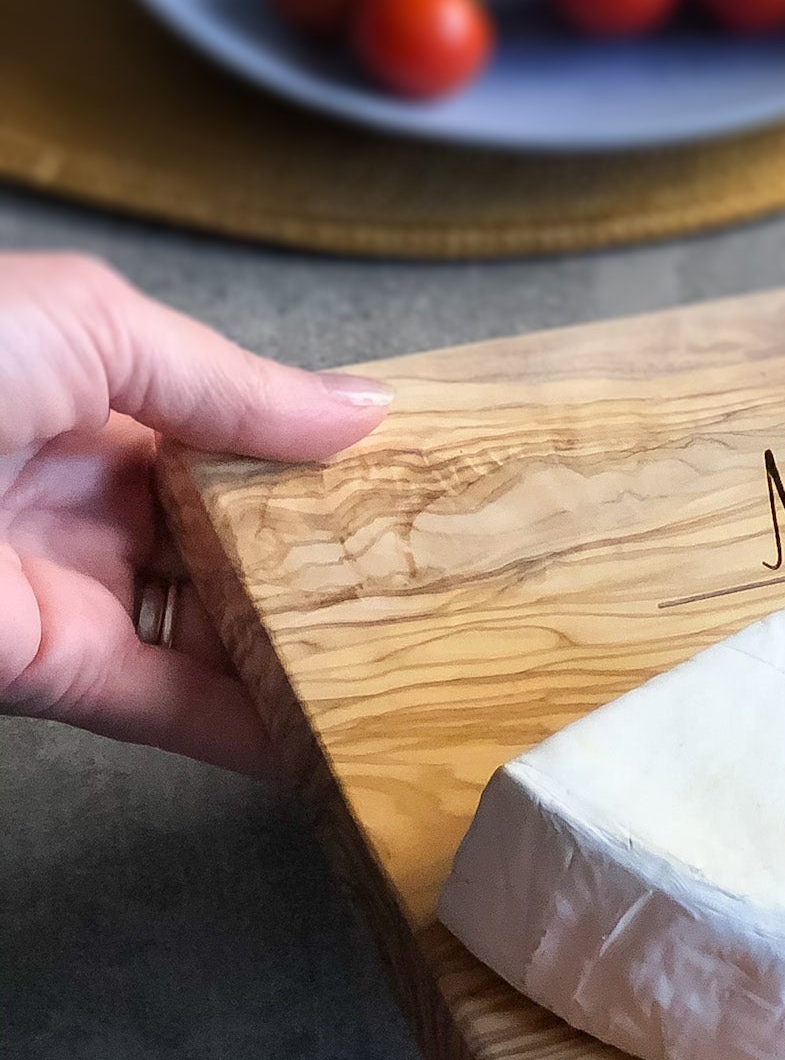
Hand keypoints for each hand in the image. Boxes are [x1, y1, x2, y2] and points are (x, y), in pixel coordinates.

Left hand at [0, 254, 390, 775]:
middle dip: (334, 559)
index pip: (231, 439)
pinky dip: (257, 728)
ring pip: (218, 629)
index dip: (321, 460)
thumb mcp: (87, 326)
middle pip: (236, 541)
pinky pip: (176, 706)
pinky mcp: (56, 672)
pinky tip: (341, 733)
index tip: (423, 482)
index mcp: (85, 396)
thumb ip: (230, 385)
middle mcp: (85, 495)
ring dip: (312, 648)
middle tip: (455, 580)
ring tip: (428, 659)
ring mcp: (74, 588)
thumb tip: (368, 414)